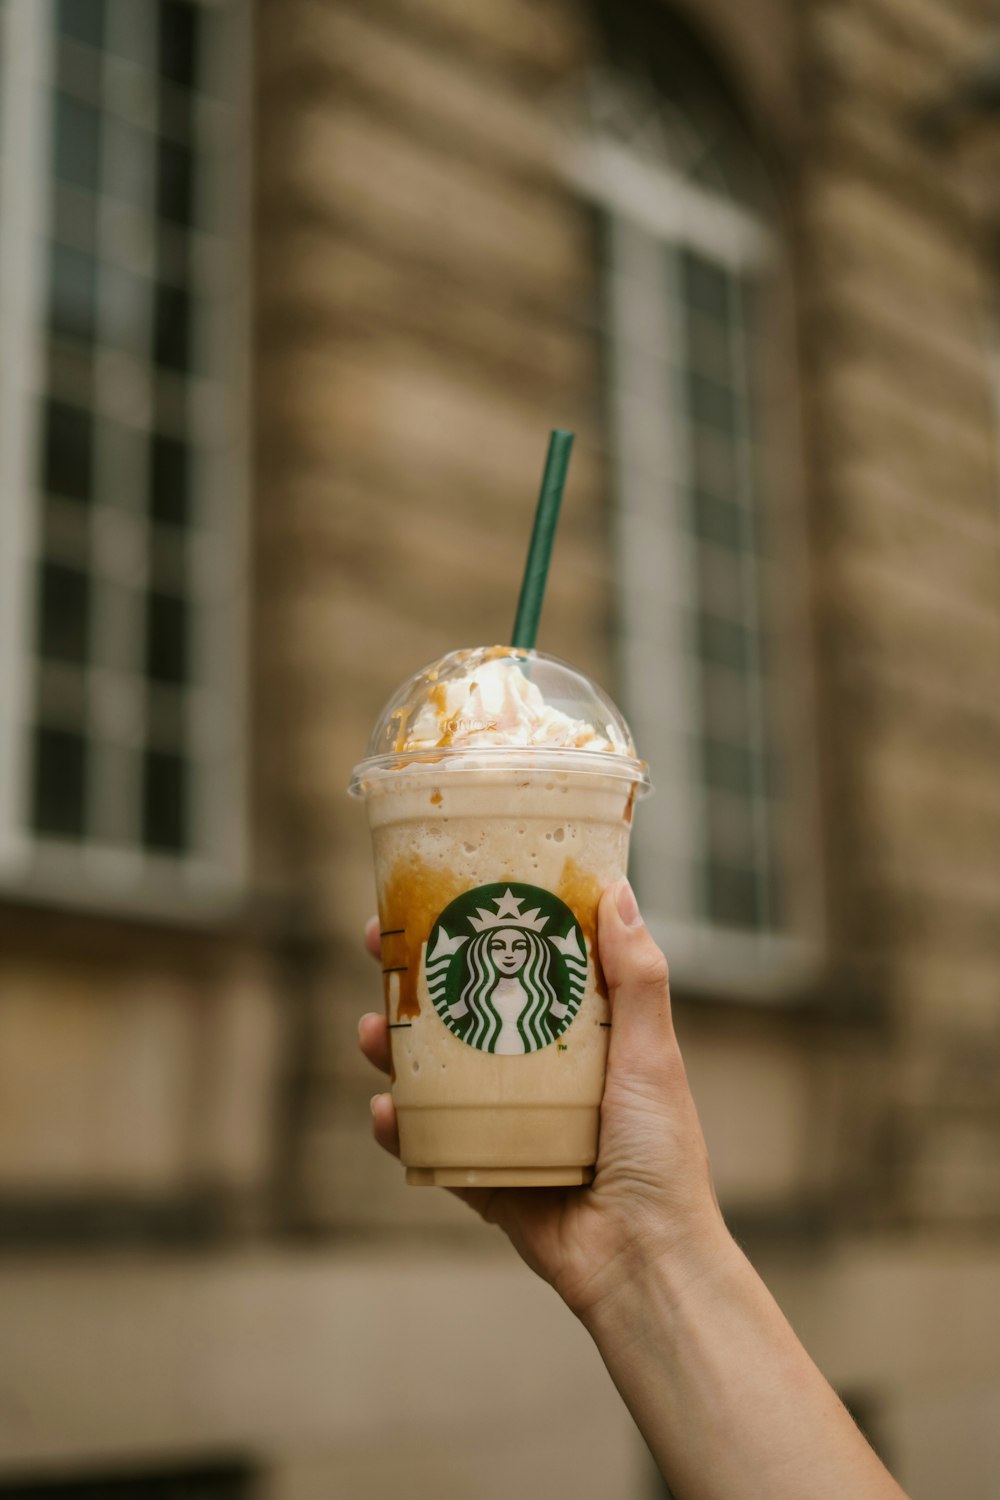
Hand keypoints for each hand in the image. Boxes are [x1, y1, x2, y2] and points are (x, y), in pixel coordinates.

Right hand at [359, 878, 727, 1320]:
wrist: (645, 1262)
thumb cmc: (662, 1155)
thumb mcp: (653, 1054)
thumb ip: (637, 979)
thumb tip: (618, 892)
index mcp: (581, 1036)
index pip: (521, 964)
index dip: (481, 928)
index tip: (445, 893)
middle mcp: (538, 1073)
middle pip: (464, 1011)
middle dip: (416, 980)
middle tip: (379, 947)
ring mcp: (505, 1123)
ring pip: (435, 1074)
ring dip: (395, 1048)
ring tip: (371, 1031)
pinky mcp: (483, 1174)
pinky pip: (431, 1145)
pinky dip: (401, 1128)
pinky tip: (383, 1111)